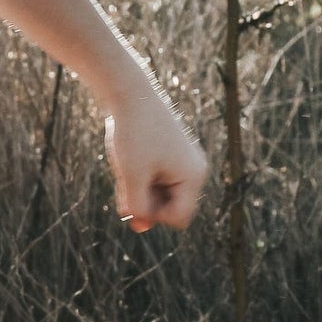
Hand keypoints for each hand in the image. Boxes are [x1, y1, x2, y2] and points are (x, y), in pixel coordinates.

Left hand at [104, 93, 207, 232]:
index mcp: (193, 176)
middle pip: (169, 208)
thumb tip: (140, 228)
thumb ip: (137, 206)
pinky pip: (153, 181)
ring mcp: (181, 163)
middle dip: (146, 201)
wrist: (129, 94)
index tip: (136, 193)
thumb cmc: (133, 134)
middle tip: (128, 176)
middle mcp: (193, 171)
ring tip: (129, 165)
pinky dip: (138, 179)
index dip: (154, 215)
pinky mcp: (168, 156)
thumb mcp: (131, 176)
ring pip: (158, 195)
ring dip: (139, 190)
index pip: (178, 218)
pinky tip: (128, 162)